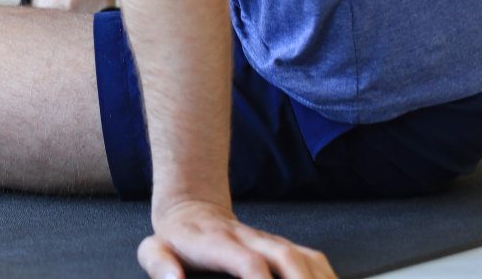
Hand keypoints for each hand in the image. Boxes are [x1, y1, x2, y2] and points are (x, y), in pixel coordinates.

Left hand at [138, 199, 334, 278]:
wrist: (192, 209)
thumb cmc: (176, 240)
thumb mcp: (153, 249)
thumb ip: (159, 264)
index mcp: (218, 243)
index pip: (247, 261)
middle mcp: (250, 239)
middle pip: (287, 257)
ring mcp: (269, 241)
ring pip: (305, 257)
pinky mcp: (282, 247)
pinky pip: (313, 259)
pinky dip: (328, 276)